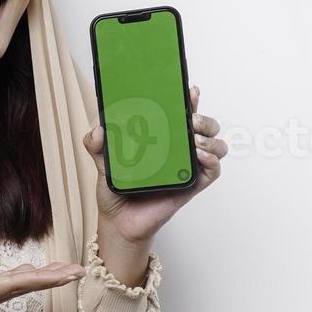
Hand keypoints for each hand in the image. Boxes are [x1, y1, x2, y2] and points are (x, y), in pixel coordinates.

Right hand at [0, 251, 85, 311]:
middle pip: (20, 288)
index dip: (43, 279)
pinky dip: (16, 279)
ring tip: (62, 271)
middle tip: (80, 270)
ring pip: (10, 288)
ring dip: (37, 279)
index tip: (70, 275)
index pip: (13, 286)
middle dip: (50, 279)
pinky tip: (25, 273)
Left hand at [82, 84, 226, 246]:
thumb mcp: (101, 162)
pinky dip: (212, 160)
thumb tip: (99, 130)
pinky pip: (213, 171)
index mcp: (163, 137)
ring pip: (216, 145)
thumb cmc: (116, 189)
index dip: (190, 99)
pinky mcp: (192, 186)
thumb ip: (96, 144)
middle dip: (203, 117)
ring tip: (194, 137)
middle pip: (205, 126)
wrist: (118, 221)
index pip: (182, 112)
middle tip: (189, 118)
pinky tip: (199, 155)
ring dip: (210, 137)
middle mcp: (179, 149)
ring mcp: (188, 167)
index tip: (189, 90)